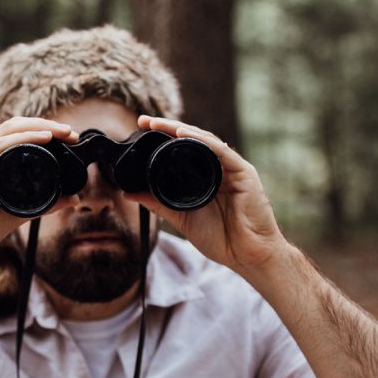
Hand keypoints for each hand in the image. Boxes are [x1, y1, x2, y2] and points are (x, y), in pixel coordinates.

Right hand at [0, 117, 78, 276]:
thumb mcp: (15, 215)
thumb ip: (42, 205)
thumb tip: (72, 199)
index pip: (17, 134)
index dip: (43, 131)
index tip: (68, 138)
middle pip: (15, 126)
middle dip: (46, 125)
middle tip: (71, 133)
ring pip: (9, 130)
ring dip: (39, 127)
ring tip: (63, 132)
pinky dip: (23, 140)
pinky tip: (42, 139)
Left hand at [127, 116, 289, 274]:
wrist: (247, 256)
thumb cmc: (221, 238)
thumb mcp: (181, 217)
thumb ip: (158, 203)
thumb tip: (129, 193)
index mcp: (207, 176)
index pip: (184, 150)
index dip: (164, 137)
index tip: (142, 127)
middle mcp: (220, 168)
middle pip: (193, 140)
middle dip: (168, 127)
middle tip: (145, 120)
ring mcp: (232, 169)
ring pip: (205, 140)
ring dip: (181, 129)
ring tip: (160, 124)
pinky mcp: (244, 173)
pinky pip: (221, 151)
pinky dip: (202, 141)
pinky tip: (184, 134)